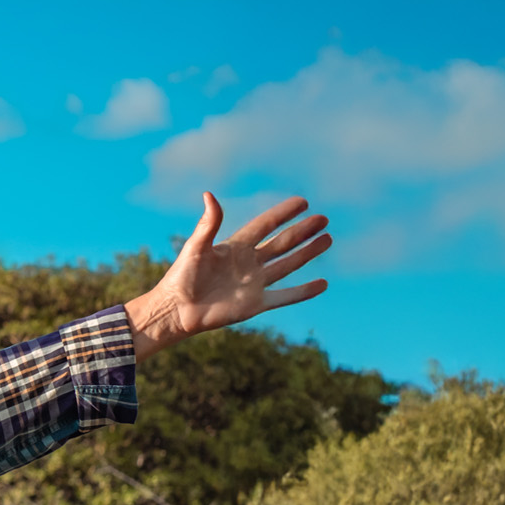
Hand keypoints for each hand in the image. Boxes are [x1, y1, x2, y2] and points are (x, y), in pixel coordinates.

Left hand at [125, 193, 331, 361]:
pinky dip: (304, 291)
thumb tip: (209, 194)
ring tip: (327, 239)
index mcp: (235, 246)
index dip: (283, 214)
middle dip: (302, 231)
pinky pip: (285, 296)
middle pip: (282, 243)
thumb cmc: (182, 277)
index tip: (303, 202)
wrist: (177, 310)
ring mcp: (255, 283)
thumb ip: (208, 223)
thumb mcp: (196, 247)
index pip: (265, 225)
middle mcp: (248, 262)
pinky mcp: (257, 304)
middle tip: (323, 219)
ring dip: (308, 253)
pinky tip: (323, 284)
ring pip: (288, 265)